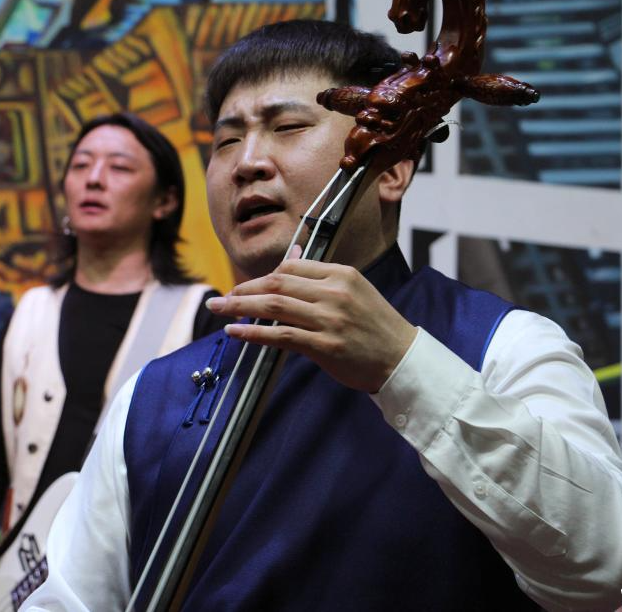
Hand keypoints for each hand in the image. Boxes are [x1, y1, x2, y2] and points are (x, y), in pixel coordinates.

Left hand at [206, 249, 416, 392]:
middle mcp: (334, 292)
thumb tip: (289, 262)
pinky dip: (254, 333)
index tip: (245, 288)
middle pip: (277, 284)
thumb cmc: (376, 327)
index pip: (290, 268)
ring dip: (240, 307)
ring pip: (274, 307)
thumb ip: (321, 279)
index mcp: (341, 275)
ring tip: (219, 310)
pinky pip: (281, 336)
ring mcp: (330, 319)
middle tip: (220, 298)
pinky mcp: (325, 346)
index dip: (262, 278)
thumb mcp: (355, 291)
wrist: (402, 359)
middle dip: (243, 289)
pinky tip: (236, 333)